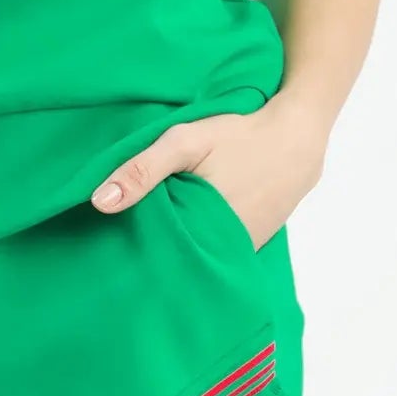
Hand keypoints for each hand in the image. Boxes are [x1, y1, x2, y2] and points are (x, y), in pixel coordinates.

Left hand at [88, 94, 325, 250]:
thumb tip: (99, 203)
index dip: (132, 252)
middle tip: (122, 246)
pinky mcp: (253, 244)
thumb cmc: (239, 136)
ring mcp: (243, 250)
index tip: (108, 252)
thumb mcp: (185, 142)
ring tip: (150, 237)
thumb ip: (142, 169)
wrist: (297, 138)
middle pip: (177, 259)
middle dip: (153, 253)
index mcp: (203, 231)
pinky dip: (203, 242)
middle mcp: (225, 250)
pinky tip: (188, 228)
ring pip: (199, 256)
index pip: (156, 256)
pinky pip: (219, 251)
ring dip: (179, 247)